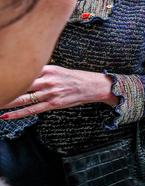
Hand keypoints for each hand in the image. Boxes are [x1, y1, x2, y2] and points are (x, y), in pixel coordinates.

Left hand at [0, 65, 116, 119]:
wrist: (93, 86)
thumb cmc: (75, 78)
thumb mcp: (58, 70)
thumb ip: (41, 72)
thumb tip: (25, 73)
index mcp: (48, 69)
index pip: (24, 70)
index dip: (9, 73)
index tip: (0, 75)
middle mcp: (47, 80)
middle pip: (20, 84)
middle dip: (6, 87)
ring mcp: (50, 92)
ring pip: (22, 98)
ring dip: (6, 101)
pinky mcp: (53, 104)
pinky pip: (32, 110)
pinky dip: (17, 113)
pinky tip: (6, 116)